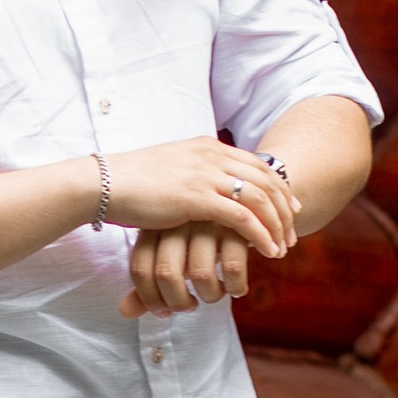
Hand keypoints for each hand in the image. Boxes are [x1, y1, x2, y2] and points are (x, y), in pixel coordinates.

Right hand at [102, 135, 298, 260]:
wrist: (105, 183)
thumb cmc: (131, 181)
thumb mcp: (171, 168)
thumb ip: (194, 173)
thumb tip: (204, 188)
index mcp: (208, 146)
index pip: (257, 164)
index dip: (279, 188)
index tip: (290, 209)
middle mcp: (213, 156)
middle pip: (267, 180)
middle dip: (285, 208)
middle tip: (292, 232)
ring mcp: (206, 175)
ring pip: (261, 198)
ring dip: (277, 225)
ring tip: (283, 247)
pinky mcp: (198, 198)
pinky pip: (243, 217)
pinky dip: (261, 235)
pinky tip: (267, 251)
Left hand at [121, 223, 255, 316]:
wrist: (244, 208)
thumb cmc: (202, 241)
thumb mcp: (175, 257)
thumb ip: (151, 284)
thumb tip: (125, 313)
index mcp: (156, 227)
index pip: (140, 269)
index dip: (149, 299)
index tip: (164, 311)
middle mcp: (178, 222)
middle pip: (166, 274)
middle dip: (178, 302)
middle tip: (190, 307)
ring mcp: (208, 221)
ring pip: (200, 274)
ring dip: (209, 296)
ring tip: (216, 294)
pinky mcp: (238, 225)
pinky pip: (233, 268)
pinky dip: (235, 287)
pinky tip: (236, 289)